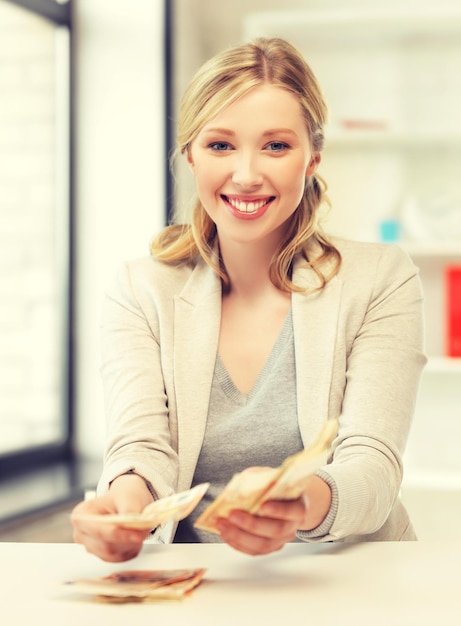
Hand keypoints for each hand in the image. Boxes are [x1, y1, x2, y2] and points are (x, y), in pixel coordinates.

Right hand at [71, 473, 153, 562]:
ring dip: (130, 546)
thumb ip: (130, 511)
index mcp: (82, 514)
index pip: (99, 531)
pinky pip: (118, 559)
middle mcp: (81, 532)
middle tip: (144, 531)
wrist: (126, 499)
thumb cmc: (124, 496)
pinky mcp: (101, 555)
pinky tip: (134, 538)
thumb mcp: (129, 497)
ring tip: (140, 531)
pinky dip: (130, 550)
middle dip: (128, 541)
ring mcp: (90, 546)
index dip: (119, 535)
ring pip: (113, 555)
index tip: (138, 536)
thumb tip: (134, 527)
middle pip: (106, 546)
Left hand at [216, 475, 331, 555]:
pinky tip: (226, 533)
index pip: (293, 510)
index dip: (279, 510)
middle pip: (276, 530)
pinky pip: (254, 551)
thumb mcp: (269, 476)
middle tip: (232, 514)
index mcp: (298, 505)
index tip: (262, 505)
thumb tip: (240, 487)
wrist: (283, 499)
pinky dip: (237, 543)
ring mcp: (282, 539)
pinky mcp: (270, 547)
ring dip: (240, 536)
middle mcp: (293, 526)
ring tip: (223, 525)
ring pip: (263, 545)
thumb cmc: (274, 486)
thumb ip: (259, 480)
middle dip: (252, 524)